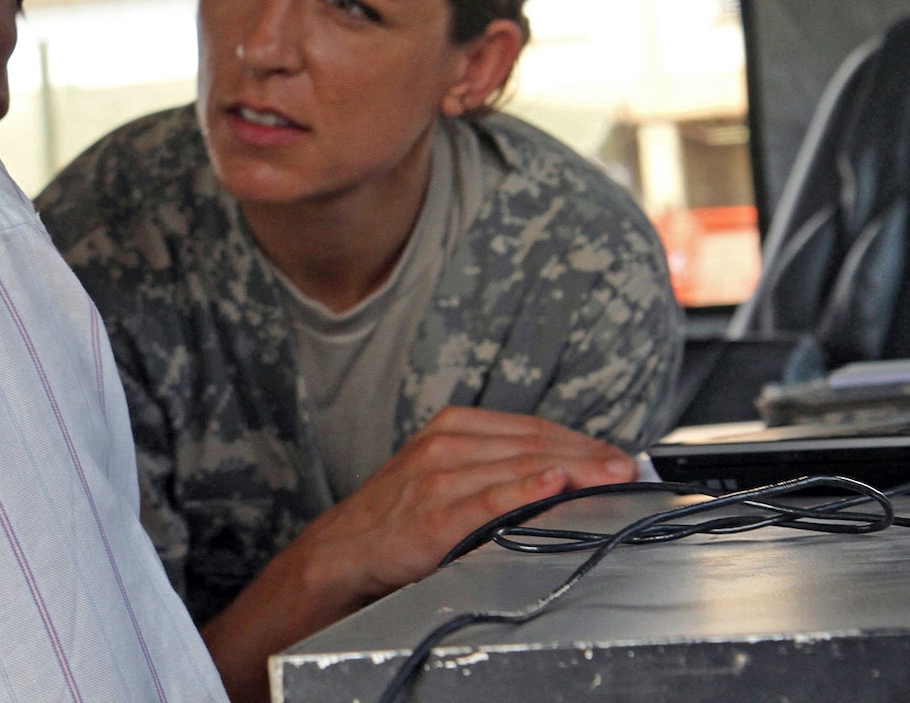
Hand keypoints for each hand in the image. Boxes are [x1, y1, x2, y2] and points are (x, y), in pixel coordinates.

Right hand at [295, 406, 635, 598]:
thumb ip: (493, 463)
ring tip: (613, 478)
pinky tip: (556, 483)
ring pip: (520, 466)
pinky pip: (491, 498)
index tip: (618, 455)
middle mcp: (445, 445)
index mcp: (451, 427)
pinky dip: (527, 489)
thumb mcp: (442, 469)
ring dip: (575, 471)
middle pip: (534, 444)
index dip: (580, 440)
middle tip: (630, 468)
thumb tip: (565, 470)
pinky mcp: (436, 515)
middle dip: (589, 455)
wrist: (347, 549)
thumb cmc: (400, 512)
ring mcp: (438, 478)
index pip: (532, 427)